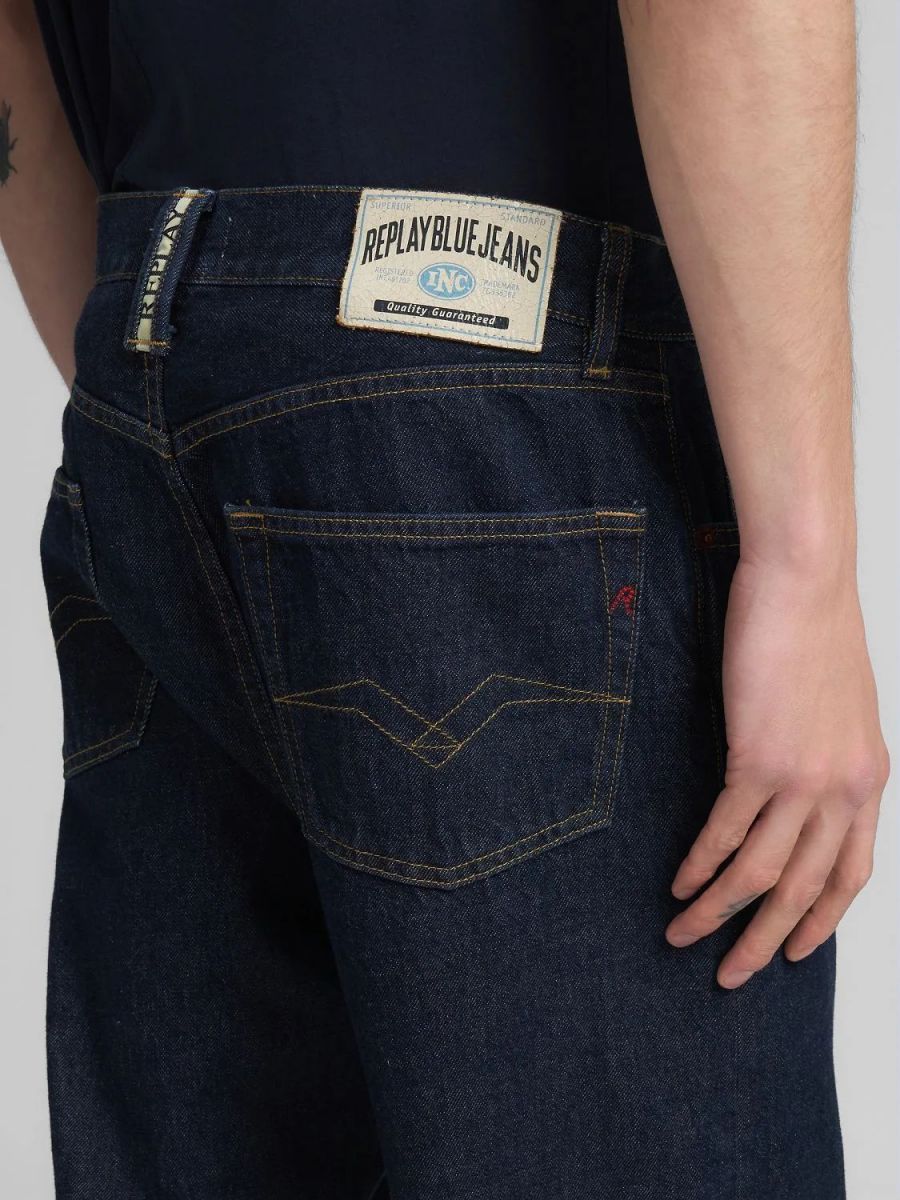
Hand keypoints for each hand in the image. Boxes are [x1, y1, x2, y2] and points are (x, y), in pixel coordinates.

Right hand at [665, 549, 888, 987]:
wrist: (805, 581)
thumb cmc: (817, 630)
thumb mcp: (841, 706)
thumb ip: (827, 757)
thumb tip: (793, 788)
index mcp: (869, 779)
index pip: (853, 872)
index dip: (823, 920)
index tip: (796, 951)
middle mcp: (844, 790)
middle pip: (804, 889)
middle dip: (763, 940)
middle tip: (731, 975)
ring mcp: (804, 778)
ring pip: (761, 872)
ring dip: (718, 912)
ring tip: (683, 934)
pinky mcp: (759, 759)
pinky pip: (725, 832)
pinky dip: (700, 864)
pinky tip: (679, 881)